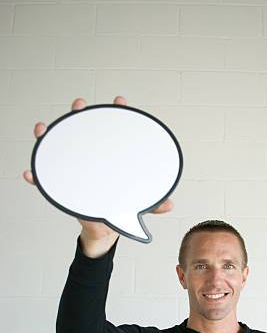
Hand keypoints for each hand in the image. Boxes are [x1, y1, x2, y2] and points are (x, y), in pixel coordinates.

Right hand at [22, 95, 173, 241]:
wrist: (104, 230)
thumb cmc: (119, 209)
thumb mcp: (137, 206)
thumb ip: (153, 205)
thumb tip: (169, 204)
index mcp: (111, 159)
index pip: (114, 130)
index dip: (117, 114)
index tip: (120, 102)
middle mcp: (91, 159)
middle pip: (83, 130)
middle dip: (80, 114)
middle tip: (79, 105)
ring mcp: (75, 170)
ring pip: (60, 147)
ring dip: (49, 135)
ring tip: (43, 129)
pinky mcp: (63, 187)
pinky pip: (46, 179)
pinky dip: (36, 176)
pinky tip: (29, 174)